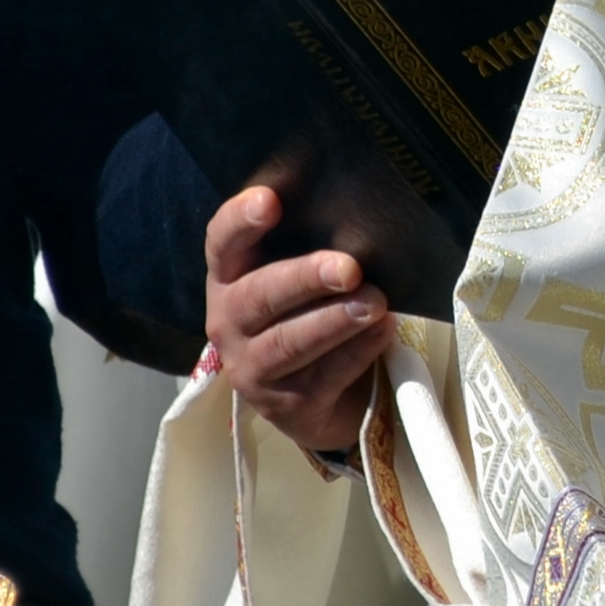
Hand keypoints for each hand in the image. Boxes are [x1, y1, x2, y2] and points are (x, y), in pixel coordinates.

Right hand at [204, 184, 394, 457]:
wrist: (325, 396)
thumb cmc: (315, 313)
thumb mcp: (307, 280)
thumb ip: (317, 248)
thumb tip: (363, 215)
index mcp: (231, 280)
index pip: (221, 245)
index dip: (240, 222)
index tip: (269, 200)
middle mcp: (230, 323)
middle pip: (258, 295)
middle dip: (304, 278)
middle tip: (349, 267)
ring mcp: (253, 368)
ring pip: (287, 342)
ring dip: (333, 320)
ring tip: (375, 303)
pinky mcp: (287, 405)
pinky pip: (323, 376)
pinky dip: (357, 351)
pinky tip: (383, 330)